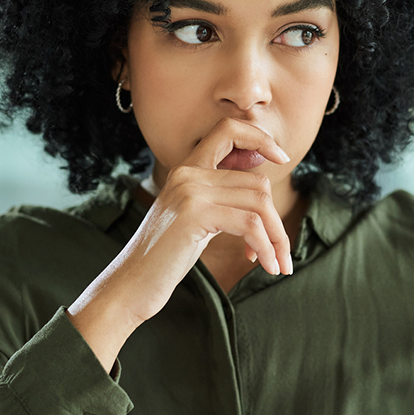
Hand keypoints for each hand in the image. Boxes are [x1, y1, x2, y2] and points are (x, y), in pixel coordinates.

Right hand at [67, 117, 292, 367]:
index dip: (260, 137)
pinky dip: (267, 247)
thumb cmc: (164, 258)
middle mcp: (187, 173)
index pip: (229, 129)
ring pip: (259, 203)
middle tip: (283, 253)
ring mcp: (190, 190)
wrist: (130, 285)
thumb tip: (261, 190)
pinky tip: (266, 266)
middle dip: (277, 220)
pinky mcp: (194, 214)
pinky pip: (250, 224)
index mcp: (186, 169)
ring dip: (277, 237)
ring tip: (279, 264)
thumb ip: (220, 199)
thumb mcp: (194, 219)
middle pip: (257, 182)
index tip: (282, 158)